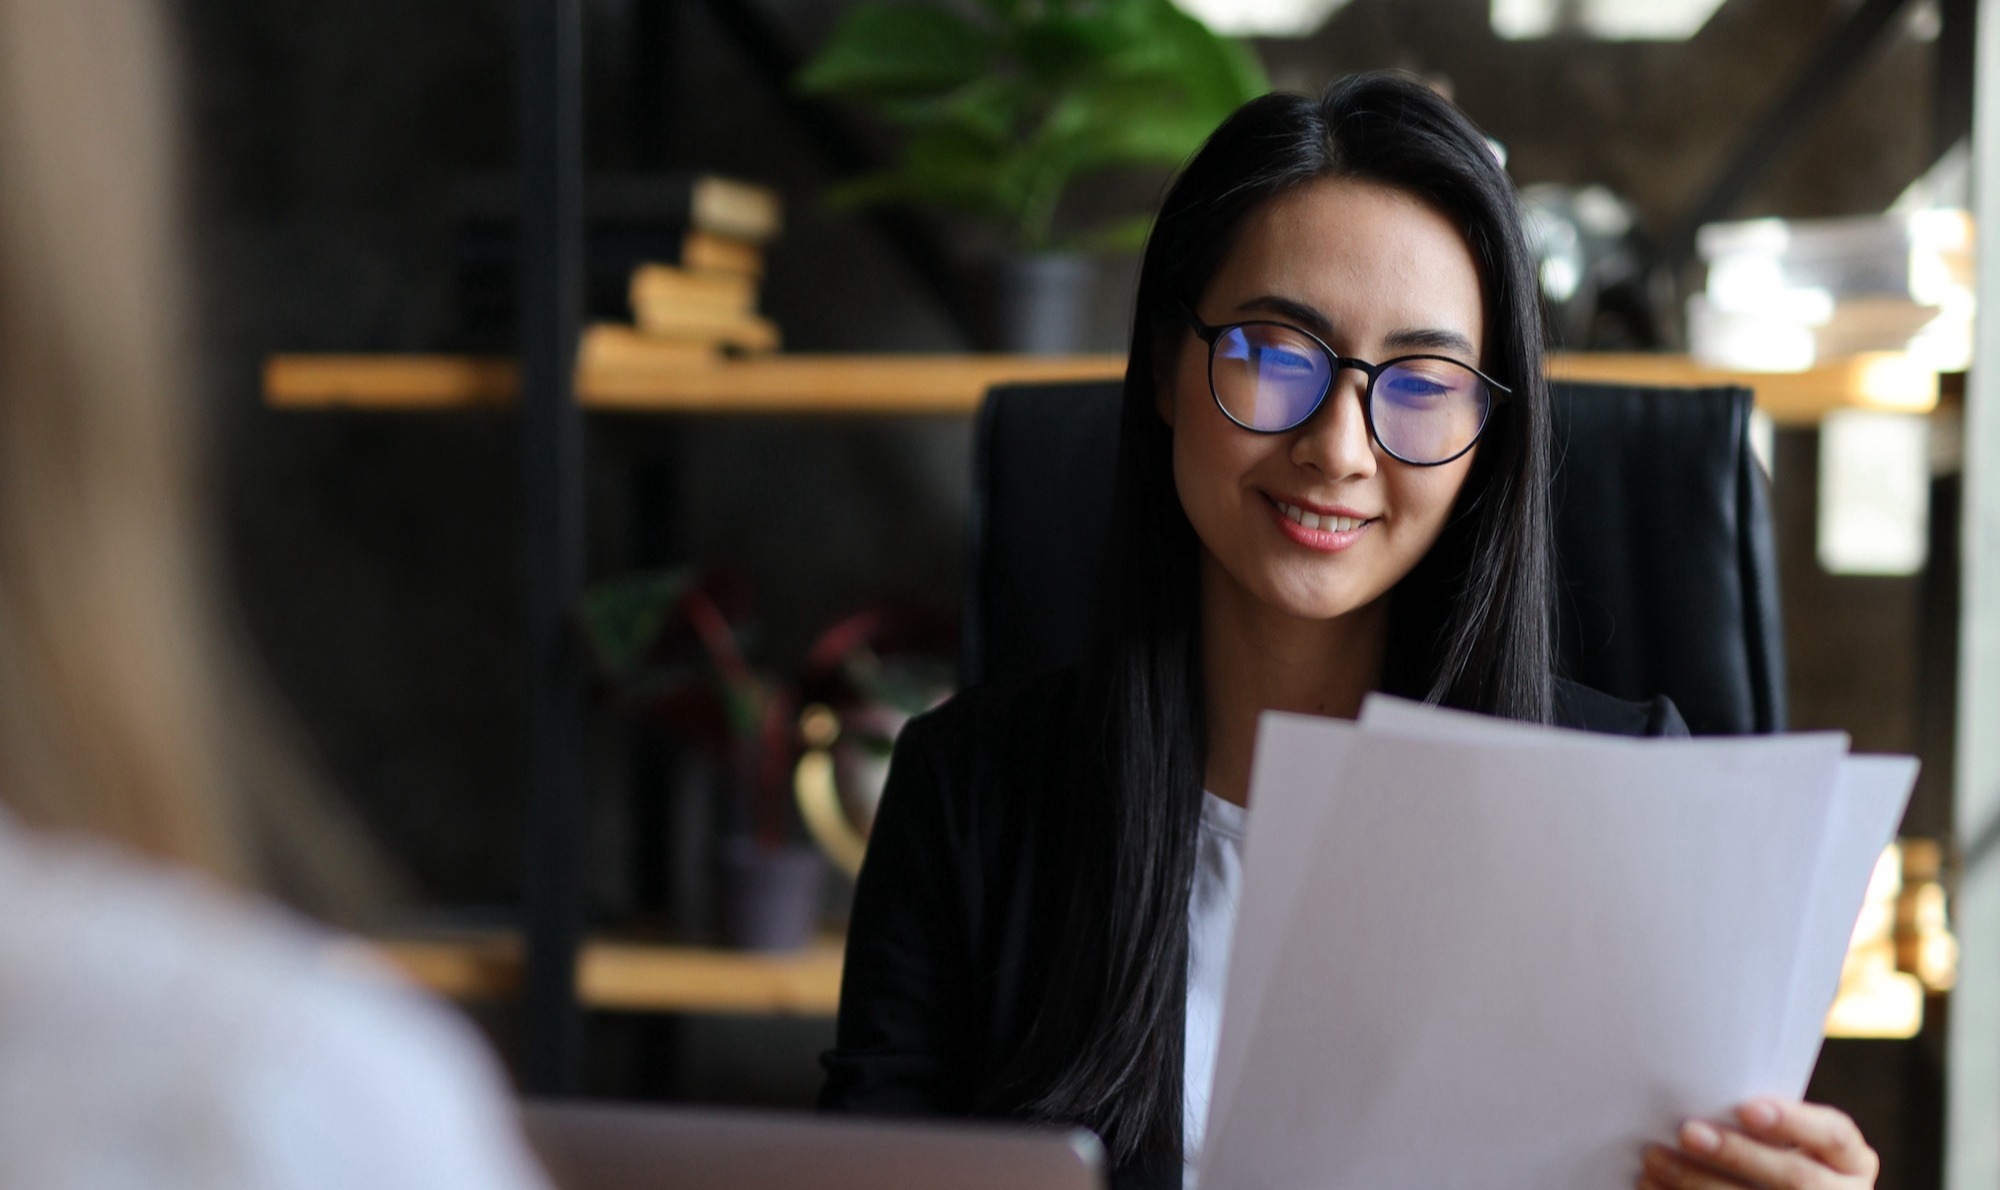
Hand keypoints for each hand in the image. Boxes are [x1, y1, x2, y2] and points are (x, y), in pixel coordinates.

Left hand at [1636, 1099, 1877, 1188]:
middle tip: (1687, 1131)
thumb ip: (1757, 1122)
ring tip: (1654, 1161)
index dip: (1793, 1122)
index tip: (1747, 1108)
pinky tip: (1651, 1189)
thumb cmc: (1774, 1158)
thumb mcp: (1787, 1139)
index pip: (1833, 1135)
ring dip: (1698, 1184)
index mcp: (1850, 1160)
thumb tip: (1698, 1094)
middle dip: (1737, 1155)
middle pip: (1795, 1178)